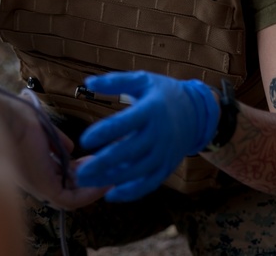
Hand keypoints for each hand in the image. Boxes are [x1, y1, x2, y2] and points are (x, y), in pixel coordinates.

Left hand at [11, 89, 106, 209]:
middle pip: (70, 189)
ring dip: (95, 188)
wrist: (5, 116)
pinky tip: (105, 181)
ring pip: (72, 197)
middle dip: (93, 180)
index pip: (62, 178)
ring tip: (114, 176)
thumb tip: (72, 148)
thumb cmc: (18, 118)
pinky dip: (90, 193)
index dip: (82, 172)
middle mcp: (37, 180)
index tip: (97, 161)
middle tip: (112, 170)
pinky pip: (71, 199)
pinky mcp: (44, 186)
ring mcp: (40, 185)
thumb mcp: (45, 131)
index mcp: (35, 168)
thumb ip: (57, 142)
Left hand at [75, 71, 218, 201]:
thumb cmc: (163, 93)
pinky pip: (149, 183)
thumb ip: (115, 82)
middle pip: (129, 151)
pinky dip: (131, 192)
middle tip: (79, 172)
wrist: (196, 112)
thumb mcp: (143, 80)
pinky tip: (110, 195)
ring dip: (112, 179)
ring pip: (137, 171)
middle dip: (103, 164)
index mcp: (152, 109)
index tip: (83, 140)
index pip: (125, 122)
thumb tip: (88, 81)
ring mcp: (165, 152)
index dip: (104, 132)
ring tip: (88, 182)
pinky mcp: (167, 166)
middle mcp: (160, 133)